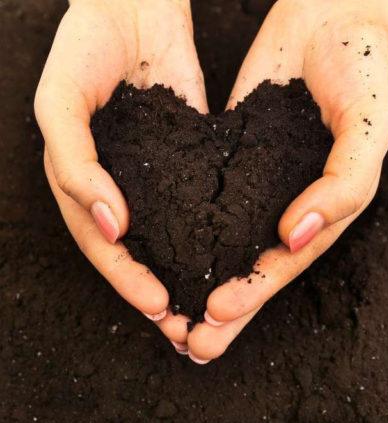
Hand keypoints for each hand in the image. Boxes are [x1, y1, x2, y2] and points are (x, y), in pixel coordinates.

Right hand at [35, 0, 206, 351]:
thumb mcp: (60, 104)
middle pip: (138, 251)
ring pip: (170, 235)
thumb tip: (112, 225)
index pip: (103, 244)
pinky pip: (199, 199)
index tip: (155, 304)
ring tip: (208, 307)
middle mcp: (120, 186)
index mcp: (84, 183)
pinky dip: (210, 230)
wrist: (131, 6)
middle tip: (185, 327)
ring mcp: (155, 174)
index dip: (125, 277)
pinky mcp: (189, 156)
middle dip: (157, 289)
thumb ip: (76, 166)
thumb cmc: (85, 47)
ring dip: (187, 272)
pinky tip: (228, 254)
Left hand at [187, 0, 387, 363]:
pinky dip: (184, 221)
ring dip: (195, 275)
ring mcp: (254, 179)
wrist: (329, 16)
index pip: (281, 263)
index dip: (251, 293)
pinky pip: (203, 192)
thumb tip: (295, 234)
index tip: (216, 317)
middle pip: (247, 264)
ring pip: (220, 238)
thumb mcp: (366, 129)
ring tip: (167, 310)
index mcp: (318, 207)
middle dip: (221, 306)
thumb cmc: (360, 71)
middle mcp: (282, 201)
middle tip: (188, 342)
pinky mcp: (229, 152)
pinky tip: (158, 244)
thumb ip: (342, 186)